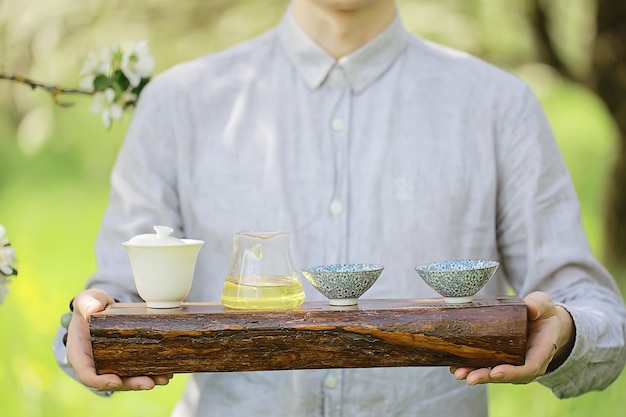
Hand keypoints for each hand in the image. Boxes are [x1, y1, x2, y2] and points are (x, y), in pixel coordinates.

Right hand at [66, 289, 173, 391]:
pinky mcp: (126, 361)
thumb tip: (91, 311)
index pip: (87, 374)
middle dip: (131, 384)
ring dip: (146, 381)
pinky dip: (152, 373)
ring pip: (128, 379)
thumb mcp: (86, 300)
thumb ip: (87, 304)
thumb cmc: (91, 304)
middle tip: (149, 383)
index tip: (115, 381)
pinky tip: (167, 372)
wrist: (103, 307)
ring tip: (164, 378)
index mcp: (80, 354)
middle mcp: (96, 364)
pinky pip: (137, 371)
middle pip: (112, 381)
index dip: (100, 381)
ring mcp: (112, 365)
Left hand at [450, 291, 574, 384]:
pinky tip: (457, 367)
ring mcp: (514, 364)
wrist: (542, 320)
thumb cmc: (543, 312)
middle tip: (469, 377)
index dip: (512, 372)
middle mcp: (528, 363)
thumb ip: (538, 304)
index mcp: (541, 351)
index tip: (495, 371)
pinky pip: (488, 367)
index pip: (528, 368)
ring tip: (459, 373)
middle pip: (507, 376)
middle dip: (487, 377)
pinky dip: (473, 368)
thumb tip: (529, 306)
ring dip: (476, 375)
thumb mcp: (544, 305)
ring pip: (495, 374)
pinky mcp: (502, 360)